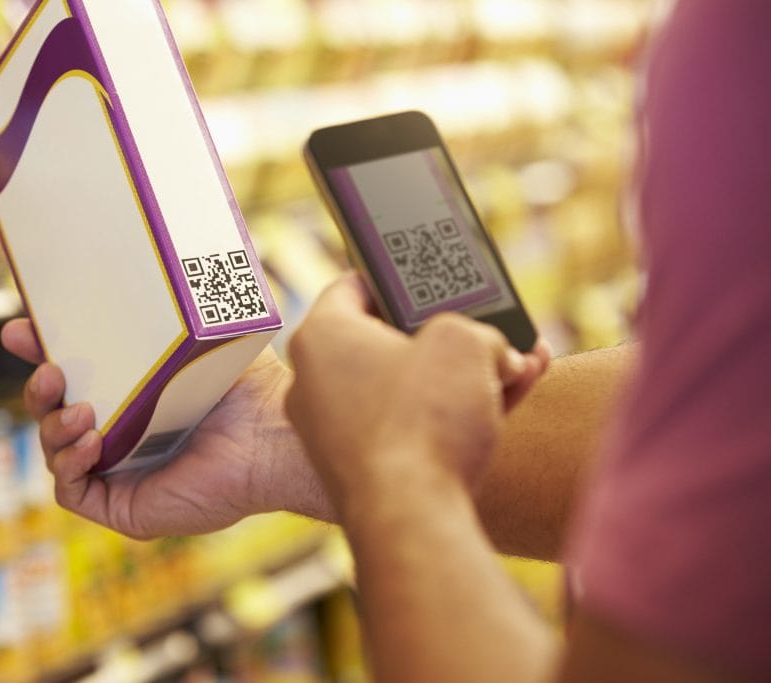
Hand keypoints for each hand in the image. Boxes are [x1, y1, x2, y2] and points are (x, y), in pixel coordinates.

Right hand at [1, 319, 329, 538]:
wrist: (274, 436)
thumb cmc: (247, 386)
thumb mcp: (197, 335)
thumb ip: (166, 304)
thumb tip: (155, 251)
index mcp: (132, 397)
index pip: (75, 378)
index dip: (42, 355)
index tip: (23, 329)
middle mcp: (123, 436)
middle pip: (55, 415)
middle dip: (38, 392)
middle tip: (48, 371)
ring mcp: (121, 473)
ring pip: (57, 453)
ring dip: (53, 429)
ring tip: (80, 411)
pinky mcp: (125, 508)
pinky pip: (73, 493)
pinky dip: (69, 467)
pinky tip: (90, 442)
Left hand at [285, 274, 548, 512]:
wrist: (411, 517)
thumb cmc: (425, 417)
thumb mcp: (467, 342)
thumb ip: (479, 331)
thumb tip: (495, 355)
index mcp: (321, 337)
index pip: (355, 285)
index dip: (401, 277)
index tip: (431, 280)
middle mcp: (314, 384)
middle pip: (388, 343)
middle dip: (450, 337)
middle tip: (490, 330)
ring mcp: (332, 433)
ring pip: (406, 389)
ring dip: (462, 378)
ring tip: (520, 366)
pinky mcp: (357, 472)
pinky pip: (407, 429)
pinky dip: (447, 417)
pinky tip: (504, 404)